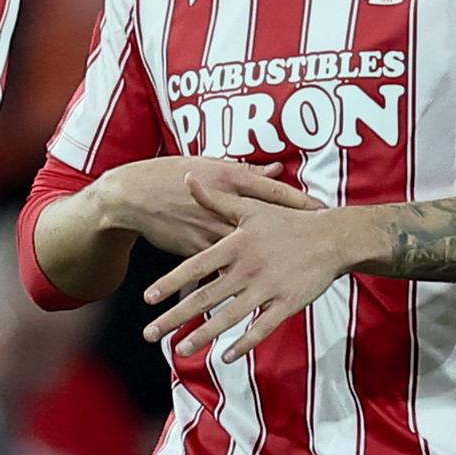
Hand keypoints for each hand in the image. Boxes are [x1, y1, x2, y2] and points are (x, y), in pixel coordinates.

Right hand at [94, 157, 321, 257]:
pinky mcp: (195, 251)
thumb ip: (244, 172)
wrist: (131, 198)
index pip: (273, 192)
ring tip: (297, 274)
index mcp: (228, 180)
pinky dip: (239, 277)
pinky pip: (222, 267)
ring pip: (247, 252)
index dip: (300, 202)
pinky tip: (256, 289)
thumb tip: (275, 170)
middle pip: (267, 224)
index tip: (324, 211)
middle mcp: (224, 206)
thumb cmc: (168, 175)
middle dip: (293, 235)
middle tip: (321, 245)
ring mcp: (210, 231)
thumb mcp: (207, 165)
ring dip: (270, 262)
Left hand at [142, 176, 353, 360]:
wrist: (332, 237)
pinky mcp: (287, 303)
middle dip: (175, 317)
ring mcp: (268, 288)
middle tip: (150, 333)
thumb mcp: (250, 206)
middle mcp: (247, 269)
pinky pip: (262, 328)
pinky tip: (226, 356)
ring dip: (203, 336)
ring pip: (229, 317)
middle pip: (205, 297)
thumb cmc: (287, 222)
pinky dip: (244, 343)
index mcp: (236, 246)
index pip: (195, 267)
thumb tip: (186, 178)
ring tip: (180, 349)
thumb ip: (214, 198)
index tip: (148, 298)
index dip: (170, 282)